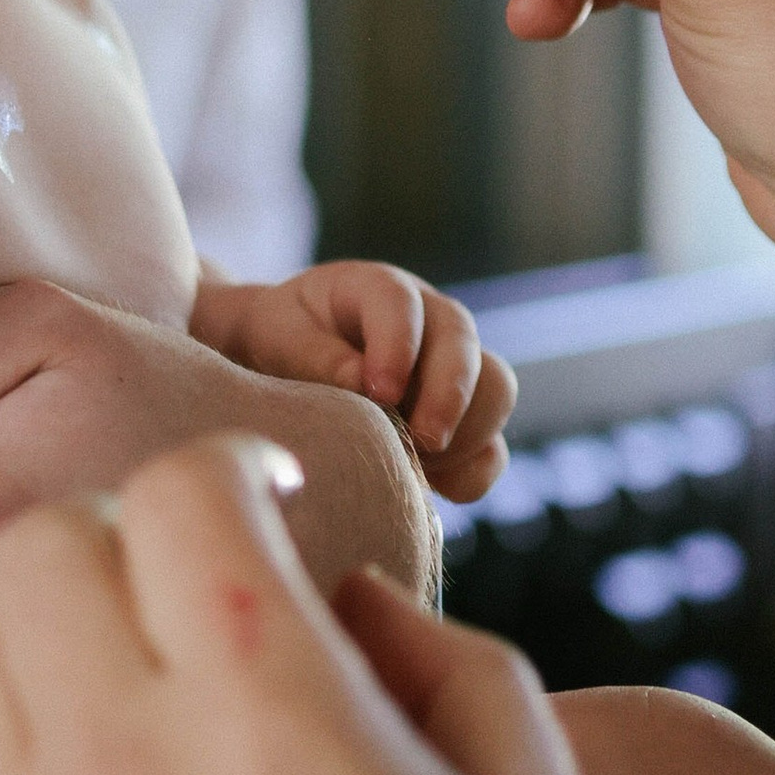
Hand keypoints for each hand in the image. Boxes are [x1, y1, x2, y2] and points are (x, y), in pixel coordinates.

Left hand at [0, 437, 613, 774]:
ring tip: (101, 706)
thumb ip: (460, 673)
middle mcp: (122, 751)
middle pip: (40, 545)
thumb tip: (352, 601)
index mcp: (272, 699)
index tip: (254, 496)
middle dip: (109, 542)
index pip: (180, 488)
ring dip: (26, 652)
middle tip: (170, 599)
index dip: (222, 468)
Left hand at [191, 258, 514, 500]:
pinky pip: (493, 445)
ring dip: (467, 433)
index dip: (398, 347)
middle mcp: (429, 320)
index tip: (380, 393)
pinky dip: (472, 471)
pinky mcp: (463, 416)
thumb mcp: (279, 336)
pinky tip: (435, 486)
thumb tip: (363, 386)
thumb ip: (315, 357)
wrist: (287, 360)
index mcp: (378, 289)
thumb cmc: (281, 339)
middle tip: (422, 441)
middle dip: (450, 395)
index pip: (402, 304)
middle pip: (464, 343)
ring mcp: (453, 366)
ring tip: (419, 463)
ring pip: (495, 390)